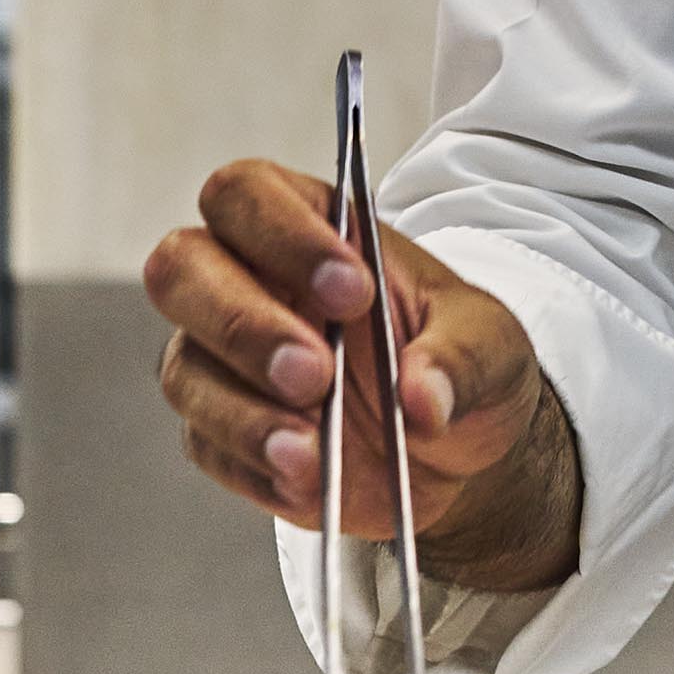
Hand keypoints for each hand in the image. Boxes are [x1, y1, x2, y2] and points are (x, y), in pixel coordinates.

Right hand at [146, 159, 582, 594]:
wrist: (457, 452)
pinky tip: (305, 479)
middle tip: (315, 374)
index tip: (351, 291)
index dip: (281, 234)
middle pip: (181, 268)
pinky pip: (207, 446)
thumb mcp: (492, 345)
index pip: (247, 194)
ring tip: (313, 448)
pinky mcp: (223, 435)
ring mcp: (224, 361)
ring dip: (245, 411)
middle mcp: (250, 282)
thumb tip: (425, 399)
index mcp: (311, 226)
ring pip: (184, 368)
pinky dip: (254, 465)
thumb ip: (462, 359)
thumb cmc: (461, 362)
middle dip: (242, 323)